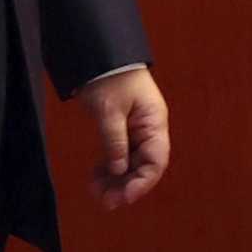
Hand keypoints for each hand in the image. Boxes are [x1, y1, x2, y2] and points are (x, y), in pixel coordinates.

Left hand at [80, 67, 170, 211]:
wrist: (97, 49)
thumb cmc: (108, 75)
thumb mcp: (109, 110)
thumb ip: (115, 141)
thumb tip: (119, 170)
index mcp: (154, 122)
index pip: (155, 161)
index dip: (141, 182)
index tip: (123, 197)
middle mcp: (149, 128)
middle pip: (143, 166)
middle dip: (125, 185)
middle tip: (105, 201)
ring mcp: (136, 128)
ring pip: (130, 163)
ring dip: (116, 179)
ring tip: (96, 192)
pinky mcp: (122, 127)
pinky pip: (120, 153)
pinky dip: (109, 167)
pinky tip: (96, 177)